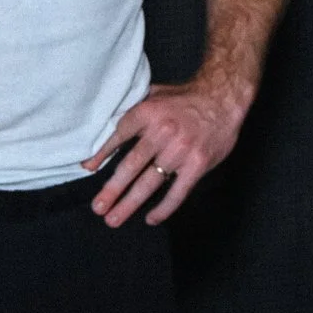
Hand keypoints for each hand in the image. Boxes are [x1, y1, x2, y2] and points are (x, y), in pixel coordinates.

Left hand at [83, 77, 248, 226]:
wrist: (223, 98)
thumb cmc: (187, 97)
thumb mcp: (156, 93)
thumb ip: (134, 109)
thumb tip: (107, 125)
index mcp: (148, 112)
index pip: (119, 137)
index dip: (102, 154)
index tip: (89, 169)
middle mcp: (162, 132)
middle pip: (130, 166)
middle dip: (112, 189)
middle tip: (97, 207)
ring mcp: (180, 151)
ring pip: (149, 183)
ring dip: (129, 203)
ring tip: (113, 218)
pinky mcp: (197, 164)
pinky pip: (177, 192)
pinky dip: (164, 208)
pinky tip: (151, 218)